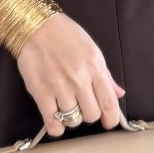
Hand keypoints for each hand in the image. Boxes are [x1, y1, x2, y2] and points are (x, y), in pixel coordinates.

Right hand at [16, 11, 125, 136]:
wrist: (35, 26)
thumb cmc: (65, 35)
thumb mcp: (91, 50)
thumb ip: (105, 75)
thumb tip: (118, 94)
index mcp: (94, 67)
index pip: (109, 103)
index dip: (111, 119)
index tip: (109, 122)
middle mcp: (79, 79)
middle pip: (92, 115)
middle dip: (90, 114)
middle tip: (83, 105)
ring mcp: (59, 87)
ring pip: (73, 120)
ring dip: (72, 117)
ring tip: (67, 106)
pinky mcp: (40, 93)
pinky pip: (52, 122)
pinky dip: (56, 126)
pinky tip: (56, 118)